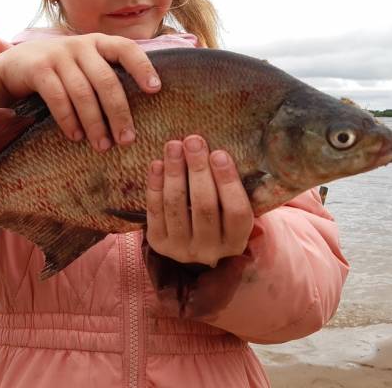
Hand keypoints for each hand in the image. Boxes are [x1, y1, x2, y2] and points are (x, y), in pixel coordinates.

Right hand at [0, 33, 161, 151]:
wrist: (14, 64)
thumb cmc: (60, 70)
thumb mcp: (84, 64)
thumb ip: (106, 74)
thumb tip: (141, 109)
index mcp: (98, 43)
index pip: (126, 49)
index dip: (142, 67)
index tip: (156, 89)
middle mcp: (80, 46)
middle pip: (106, 80)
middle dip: (119, 112)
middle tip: (127, 139)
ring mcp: (58, 55)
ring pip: (83, 92)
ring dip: (94, 122)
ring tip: (103, 145)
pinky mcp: (38, 69)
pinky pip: (58, 97)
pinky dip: (69, 120)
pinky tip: (76, 136)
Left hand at [146, 136, 253, 265]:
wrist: (191, 243)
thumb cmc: (218, 215)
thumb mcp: (232, 208)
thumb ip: (233, 188)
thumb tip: (222, 151)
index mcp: (236, 241)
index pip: (237, 211)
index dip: (228, 181)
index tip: (219, 153)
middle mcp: (209, 250)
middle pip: (204, 207)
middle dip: (198, 170)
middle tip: (193, 141)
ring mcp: (181, 249)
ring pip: (176, 206)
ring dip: (174, 172)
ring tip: (173, 145)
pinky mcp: (158, 242)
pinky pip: (155, 210)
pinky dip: (155, 185)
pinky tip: (157, 163)